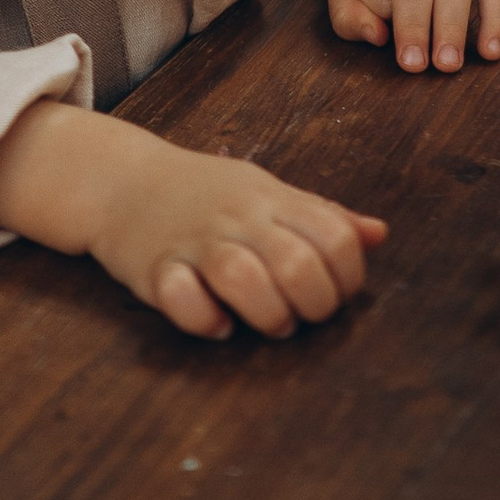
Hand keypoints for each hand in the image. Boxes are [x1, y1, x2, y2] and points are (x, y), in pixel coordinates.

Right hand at [82, 129, 384, 343]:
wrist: (120, 178)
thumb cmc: (206, 194)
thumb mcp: (268, 192)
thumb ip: (322, 216)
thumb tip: (378, 235)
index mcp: (273, 199)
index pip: (336, 238)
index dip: (347, 281)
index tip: (329, 294)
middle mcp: (238, 218)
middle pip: (296, 264)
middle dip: (311, 306)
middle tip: (298, 314)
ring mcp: (195, 242)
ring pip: (242, 277)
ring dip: (265, 314)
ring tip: (264, 321)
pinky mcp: (154, 267)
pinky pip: (180, 298)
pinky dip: (203, 318)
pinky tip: (214, 321)